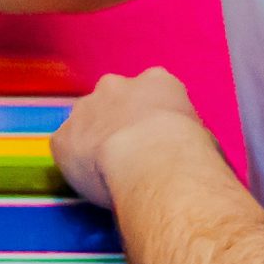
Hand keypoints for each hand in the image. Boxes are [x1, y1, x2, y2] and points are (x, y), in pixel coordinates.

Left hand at [48, 66, 210, 206]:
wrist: (152, 160)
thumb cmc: (189, 150)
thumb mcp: (202, 134)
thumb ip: (185, 133)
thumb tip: (187, 153)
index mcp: (157, 81)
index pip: (152, 89)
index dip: (153, 116)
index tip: (157, 138)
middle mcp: (116, 85)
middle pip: (113, 99)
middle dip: (117, 121)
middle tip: (130, 154)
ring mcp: (84, 109)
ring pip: (85, 122)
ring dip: (94, 140)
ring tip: (109, 171)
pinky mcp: (62, 138)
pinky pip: (66, 149)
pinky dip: (74, 164)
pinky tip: (90, 181)